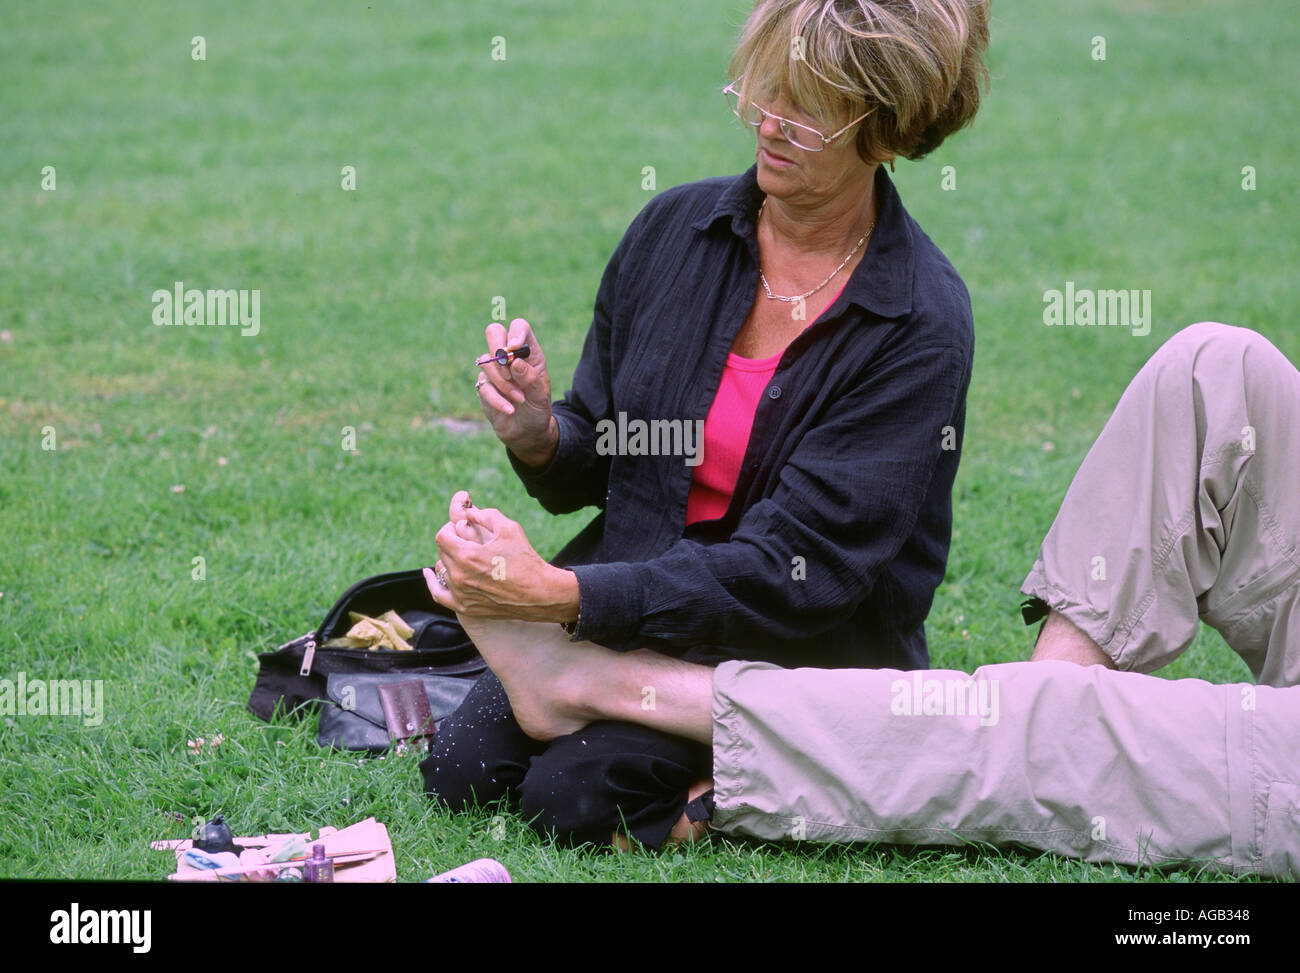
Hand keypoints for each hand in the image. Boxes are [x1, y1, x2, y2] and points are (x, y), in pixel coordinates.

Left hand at [426, 502, 578, 621]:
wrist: (538, 593)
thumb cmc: (525, 560)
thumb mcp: (509, 528)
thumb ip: (485, 515)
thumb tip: (468, 512)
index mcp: (467, 555)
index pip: (442, 536)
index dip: (450, 528)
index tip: (461, 528)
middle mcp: (459, 576)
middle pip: (442, 551)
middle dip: (453, 542)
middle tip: (468, 541)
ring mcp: (460, 593)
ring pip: (442, 569)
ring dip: (449, 559)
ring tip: (463, 556)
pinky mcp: (465, 607)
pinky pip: (438, 594)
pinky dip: (432, 582)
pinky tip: (430, 573)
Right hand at [475, 318, 557, 467]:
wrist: (527, 431)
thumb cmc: (537, 409)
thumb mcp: (540, 396)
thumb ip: (530, 378)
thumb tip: (514, 361)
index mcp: (528, 352)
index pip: (519, 327)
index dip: (515, 333)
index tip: (514, 348)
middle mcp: (509, 356)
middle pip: (494, 332)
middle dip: (497, 348)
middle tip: (506, 368)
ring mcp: (494, 369)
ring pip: (487, 362)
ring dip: (503, 383)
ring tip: (519, 399)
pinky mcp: (484, 385)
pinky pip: (483, 385)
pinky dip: (496, 399)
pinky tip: (509, 409)